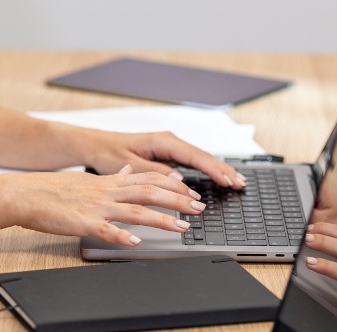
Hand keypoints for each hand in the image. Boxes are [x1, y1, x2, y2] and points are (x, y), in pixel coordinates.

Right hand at [7, 165, 206, 246]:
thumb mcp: (86, 180)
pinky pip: (105, 230)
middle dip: (178, 201)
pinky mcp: (82, 222)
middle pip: (150, 193)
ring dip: (161, 219)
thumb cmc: (51, 191)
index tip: (191, 193)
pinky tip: (136, 243)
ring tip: (181, 228)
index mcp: (109, 183)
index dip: (173, 186)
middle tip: (199, 209)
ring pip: (135, 211)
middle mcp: (107, 192)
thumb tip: (126, 171)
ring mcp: (96, 207)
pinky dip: (122, 236)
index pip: (148, 179)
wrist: (24, 194)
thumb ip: (110, 179)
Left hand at [74, 128, 245, 189]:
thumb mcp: (130, 165)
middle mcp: (169, 142)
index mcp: (162, 141)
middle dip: (223, 170)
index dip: (213, 169)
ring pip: (199, 159)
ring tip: (235, 182)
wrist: (96, 146)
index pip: (195, 156)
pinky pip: (192, 163)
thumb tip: (178, 179)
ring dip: (218, 170)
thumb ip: (154, 172)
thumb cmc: (108, 153)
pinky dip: (206, 171)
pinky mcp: (167, 155)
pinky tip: (216, 178)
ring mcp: (169, 148)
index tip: (227, 180)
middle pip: (203, 157)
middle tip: (240, 184)